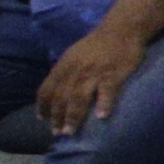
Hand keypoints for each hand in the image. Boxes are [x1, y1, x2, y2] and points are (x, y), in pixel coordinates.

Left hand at [36, 17, 147, 135]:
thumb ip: (65, 72)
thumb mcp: (73, 55)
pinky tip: (101, 117)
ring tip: (71, 131)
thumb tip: (57, 91)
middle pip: (61, 97)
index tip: (42, 119)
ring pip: (79, 98)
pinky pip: (106, 92)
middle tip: (57, 133)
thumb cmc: (97, 44)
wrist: (121, 29)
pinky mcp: (112, 74)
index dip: (42, 106)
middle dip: (56, 117)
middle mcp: (75, 71)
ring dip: (73, 116)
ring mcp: (93, 73)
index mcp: (64, 66)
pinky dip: (103, 104)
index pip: (47, 89)